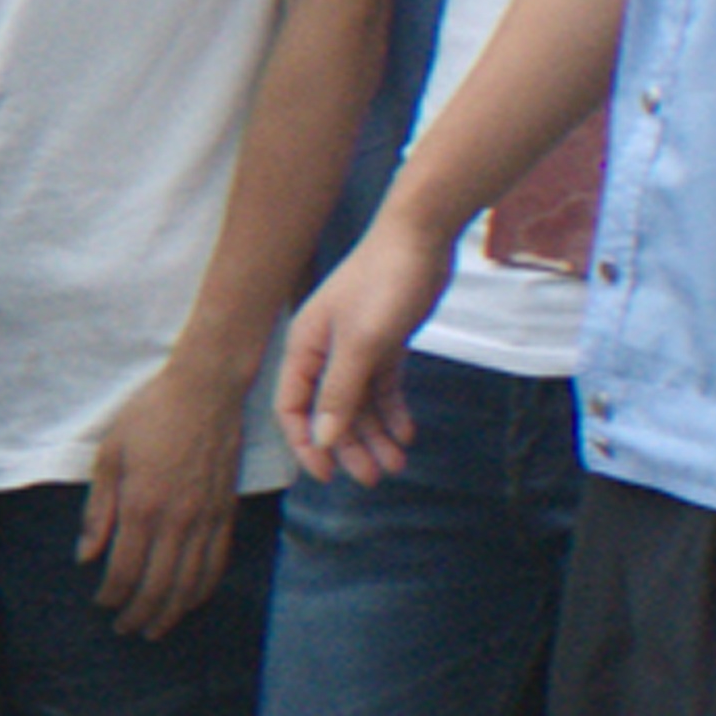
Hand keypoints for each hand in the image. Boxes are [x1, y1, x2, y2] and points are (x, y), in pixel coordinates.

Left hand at [76, 359, 243, 637]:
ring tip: (156, 629)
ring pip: (192, 582)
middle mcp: (179, 520)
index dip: (112, 595)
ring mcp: (208, 518)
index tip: (102, 604)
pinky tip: (190, 601)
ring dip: (173, 612)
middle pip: (159, 585)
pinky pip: (218, 562)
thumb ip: (98, 511)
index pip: (124, 569)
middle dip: (140, 614)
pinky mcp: (227, 512)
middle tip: (126, 629)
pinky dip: (204, 589)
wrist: (205, 391)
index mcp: (142, 506)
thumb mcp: (108, 457)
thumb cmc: (149, 417)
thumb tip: (85, 555)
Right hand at [276, 224, 446, 486]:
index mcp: (305, 348)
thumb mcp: (361, 343)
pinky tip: (407, 432)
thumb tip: (324, 438)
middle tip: (373, 478)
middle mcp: (325, 352)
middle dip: (350, 446)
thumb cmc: (383, 283)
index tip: (328, 474)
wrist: (420, 238)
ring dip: (376, 434)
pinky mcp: (384, 343)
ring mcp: (356, 348)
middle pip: (331, 411)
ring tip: (397, 463)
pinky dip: (393, 411)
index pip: (294, 407)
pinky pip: (383, 387)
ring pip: (360, 403)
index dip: (307, 443)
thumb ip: (340, 392)